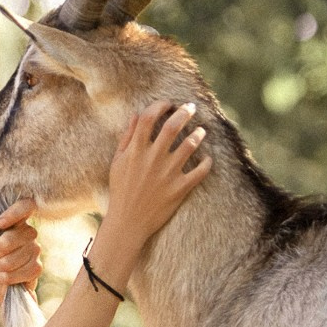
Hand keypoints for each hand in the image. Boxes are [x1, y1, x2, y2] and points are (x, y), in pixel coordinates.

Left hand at [0, 197, 42, 298]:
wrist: (0, 291)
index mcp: (14, 225)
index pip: (25, 207)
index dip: (15, 212)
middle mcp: (27, 234)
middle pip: (20, 233)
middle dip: (1, 247)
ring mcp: (35, 250)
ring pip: (23, 253)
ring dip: (5, 264)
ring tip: (0, 270)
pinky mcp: (38, 267)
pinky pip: (27, 269)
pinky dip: (12, 277)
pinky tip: (6, 278)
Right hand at [95, 102, 210, 286]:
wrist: (128, 222)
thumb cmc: (121, 190)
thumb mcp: (118, 162)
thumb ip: (127, 138)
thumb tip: (137, 114)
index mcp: (136, 151)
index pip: (149, 118)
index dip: (160, 106)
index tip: (168, 104)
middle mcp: (152, 159)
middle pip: (172, 126)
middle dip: (185, 112)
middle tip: (191, 108)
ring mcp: (167, 174)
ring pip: (190, 145)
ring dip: (198, 134)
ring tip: (201, 131)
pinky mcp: (179, 189)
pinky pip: (200, 171)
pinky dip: (207, 163)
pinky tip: (208, 159)